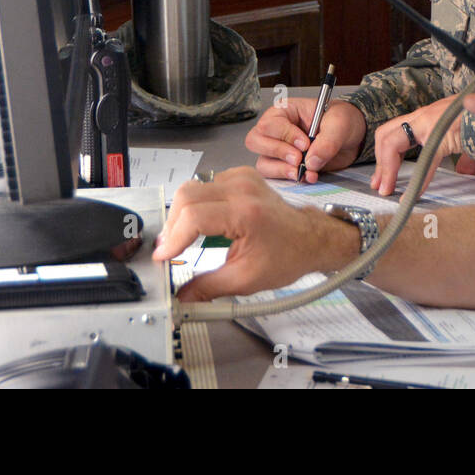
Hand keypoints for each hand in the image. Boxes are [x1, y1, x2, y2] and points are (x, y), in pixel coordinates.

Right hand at [152, 166, 344, 300]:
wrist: (311, 238)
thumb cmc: (288, 256)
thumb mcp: (246, 279)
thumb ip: (208, 288)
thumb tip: (181, 298)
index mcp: (246, 213)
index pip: (194, 217)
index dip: (172, 239)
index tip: (163, 257)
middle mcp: (243, 189)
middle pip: (187, 196)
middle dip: (172, 226)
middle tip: (170, 250)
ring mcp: (242, 178)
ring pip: (193, 188)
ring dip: (182, 214)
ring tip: (182, 239)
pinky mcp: (241, 176)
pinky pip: (206, 184)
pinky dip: (196, 203)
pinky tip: (201, 223)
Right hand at [244, 97, 366, 182]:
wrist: (352, 139)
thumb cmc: (343, 121)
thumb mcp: (340, 124)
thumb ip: (327, 141)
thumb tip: (312, 161)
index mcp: (285, 111)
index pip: (270, 123)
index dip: (285, 136)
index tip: (306, 144)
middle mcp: (277, 130)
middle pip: (256, 141)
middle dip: (278, 152)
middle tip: (299, 159)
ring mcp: (279, 150)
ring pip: (263, 162)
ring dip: (281, 170)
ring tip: (302, 171)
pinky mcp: (286, 166)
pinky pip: (276, 176)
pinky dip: (290, 179)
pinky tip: (309, 177)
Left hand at [371, 97, 474, 196]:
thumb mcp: (468, 134)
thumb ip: (462, 151)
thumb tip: (465, 170)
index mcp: (426, 115)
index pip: (392, 129)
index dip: (383, 154)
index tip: (382, 177)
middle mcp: (423, 115)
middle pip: (385, 134)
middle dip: (379, 161)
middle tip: (379, 185)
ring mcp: (430, 123)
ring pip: (393, 142)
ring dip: (387, 169)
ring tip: (386, 190)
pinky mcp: (442, 135)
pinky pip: (424, 161)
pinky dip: (418, 182)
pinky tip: (412, 197)